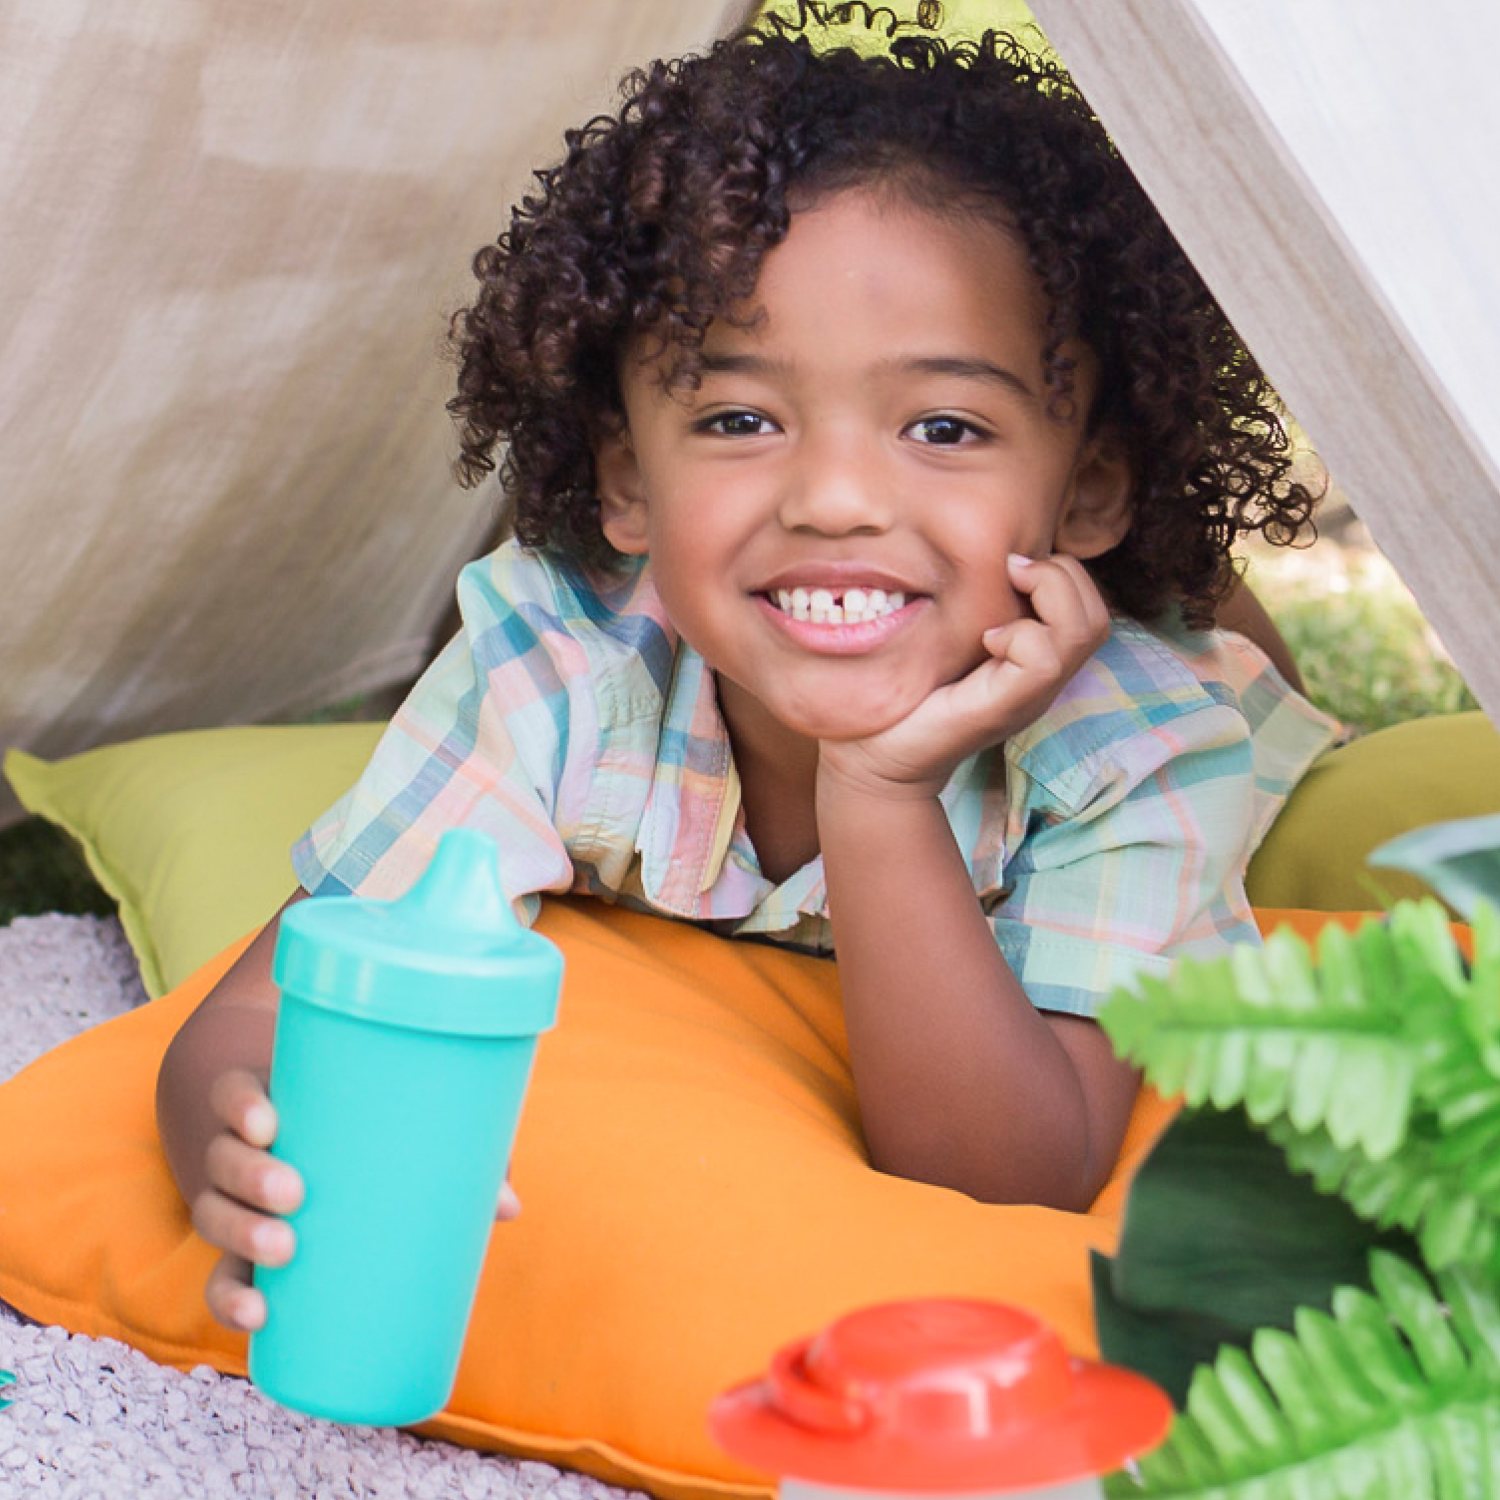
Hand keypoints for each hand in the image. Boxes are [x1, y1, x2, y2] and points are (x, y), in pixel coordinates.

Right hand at [192, 1072, 522, 1332]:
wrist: (327, 1176)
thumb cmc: (369, 1140)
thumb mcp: (399, 1135)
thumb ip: (454, 1156)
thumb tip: (508, 1206)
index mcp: (275, 1106)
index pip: (233, 1095)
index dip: (240, 1106)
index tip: (269, 1121)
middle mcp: (242, 1154)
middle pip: (223, 1160)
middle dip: (250, 1177)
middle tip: (295, 1193)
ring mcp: (236, 1207)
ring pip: (214, 1215)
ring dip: (241, 1235)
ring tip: (284, 1251)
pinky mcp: (241, 1257)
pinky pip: (222, 1279)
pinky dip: (232, 1300)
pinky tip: (258, 1317)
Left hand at [820, 553, 1109, 798]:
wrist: (877, 760)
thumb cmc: (902, 694)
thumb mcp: (943, 637)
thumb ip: (969, 605)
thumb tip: (979, 555)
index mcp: (1031, 659)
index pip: (1086, 605)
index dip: (1060, 571)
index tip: (1006, 566)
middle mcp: (1041, 679)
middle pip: (1095, 616)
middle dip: (1063, 574)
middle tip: (1011, 572)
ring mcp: (1030, 696)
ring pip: (1084, 629)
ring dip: (1049, 594)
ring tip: (1004, 597)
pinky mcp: (1006, 706)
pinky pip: (1045, 658)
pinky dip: (1021, 634)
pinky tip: (986, 640)